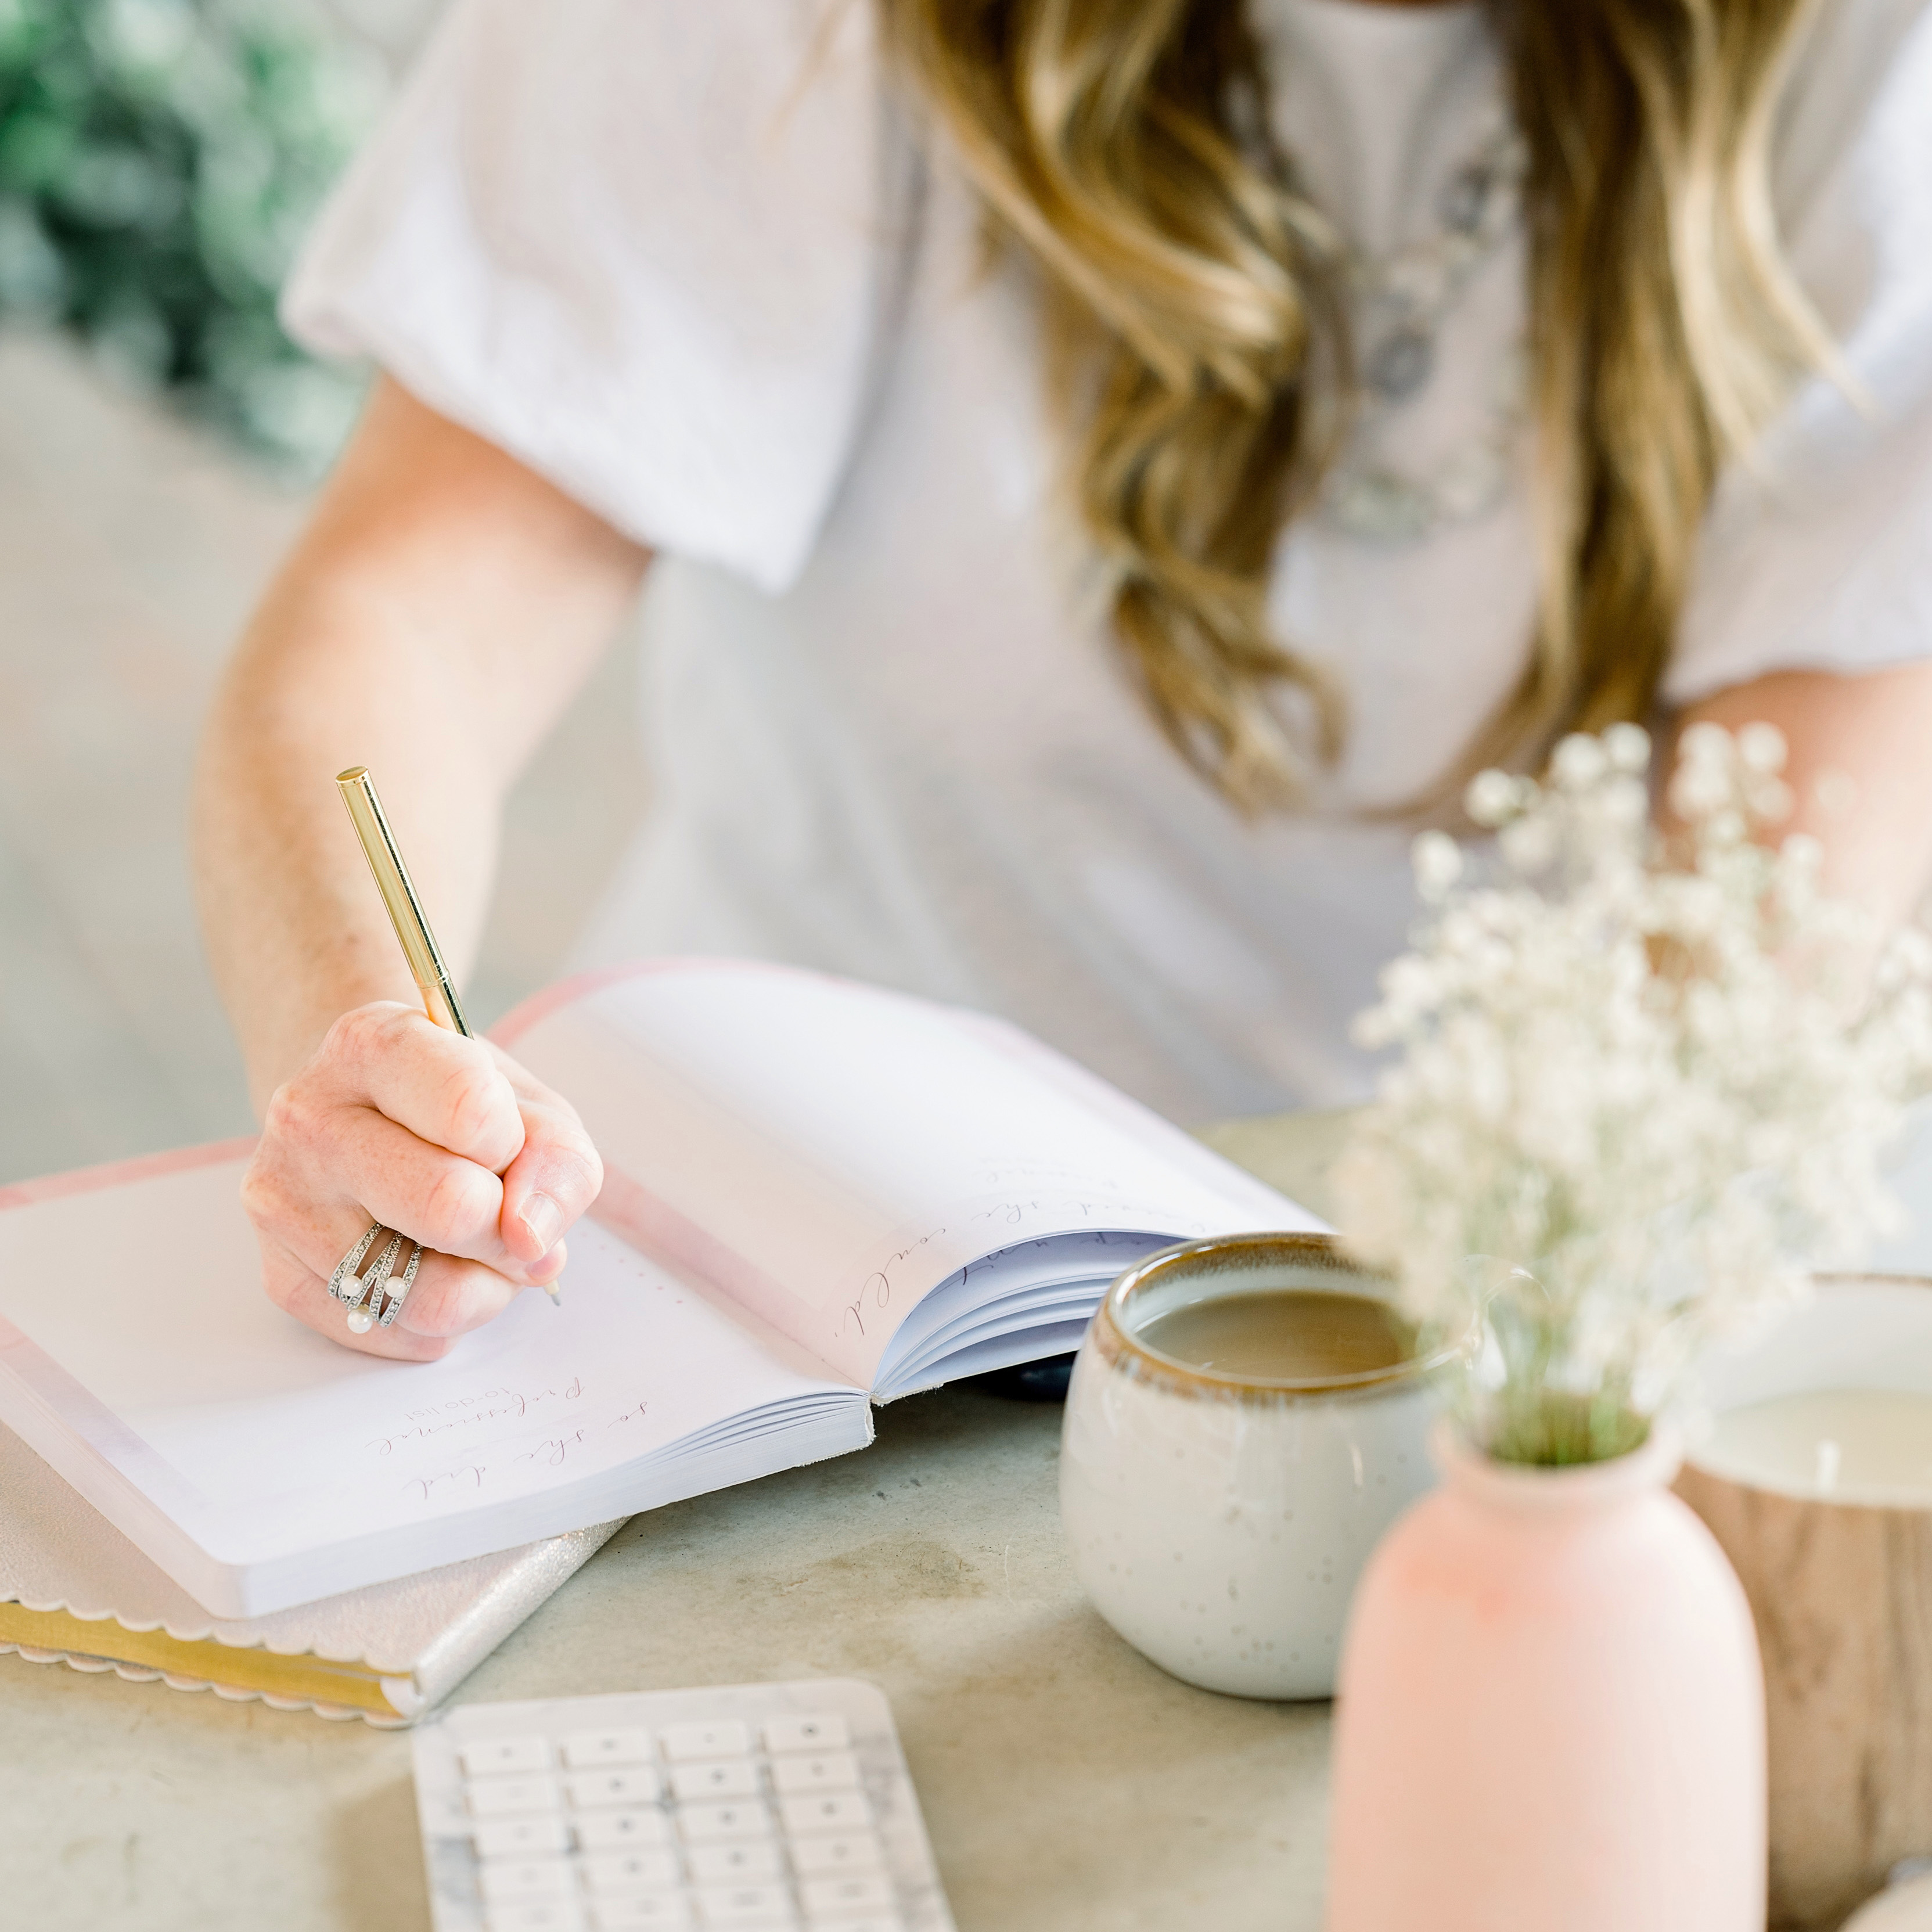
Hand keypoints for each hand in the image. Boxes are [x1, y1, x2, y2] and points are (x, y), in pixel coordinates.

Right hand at [241, 1002, 603, 1358]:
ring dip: (484, 1286)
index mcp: (371, 1044)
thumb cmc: (459, 1110)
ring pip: (425, 1293)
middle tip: (508, 1217)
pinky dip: (444, 1319)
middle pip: (449, 1208)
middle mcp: (308, 1115)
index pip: (471, 1112)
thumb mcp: (530, 1106)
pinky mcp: (278, 1275)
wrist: (366, 1115)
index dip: (514, 1144)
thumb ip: (557, 1161)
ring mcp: (282, 1200)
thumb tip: (530, 1240)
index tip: (504, 1142)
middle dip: (508, 1230)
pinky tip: (432, 1271)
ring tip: (477, 1251)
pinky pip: (396, 1333)